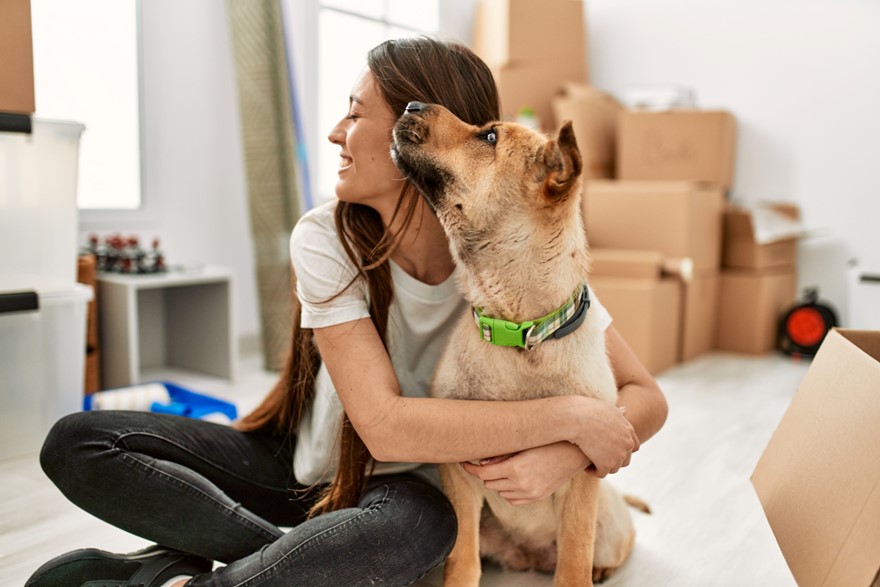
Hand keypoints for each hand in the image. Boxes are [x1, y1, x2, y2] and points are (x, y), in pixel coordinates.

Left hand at [461, 442, 589, 505]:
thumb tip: (481, 463)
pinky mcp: (538, 497)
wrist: (574, 451)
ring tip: (504, 467)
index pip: (482, 474)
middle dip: (485, 473)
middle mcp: (522, 484)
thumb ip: (501, 454)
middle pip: (489, 483)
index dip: (470, 468)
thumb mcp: (522, 443)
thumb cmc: (547, 440)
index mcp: (515, 468)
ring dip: (497, 482)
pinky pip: (513, 500)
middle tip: (485, 461)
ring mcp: (530, 493)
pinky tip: (514, 479)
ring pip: (500, 492)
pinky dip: (509, 491)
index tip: (464, 462)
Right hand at [574, 399, 638, 477]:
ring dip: (603, 467)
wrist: (578, 418)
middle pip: (625, 460)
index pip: (633, 447)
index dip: (623, 451)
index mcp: (628, 430)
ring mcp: (618, 455)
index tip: (611, 451)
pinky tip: (585, 468)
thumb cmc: (589, 410)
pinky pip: (601, 473)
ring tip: (590, 463)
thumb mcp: (607, 408)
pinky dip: (594, 472)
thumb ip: (618, 412)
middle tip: (599, 459)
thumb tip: (625, 410)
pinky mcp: (606, 464)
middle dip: (613, 461)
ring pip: (613, 468)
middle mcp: (627, 444)